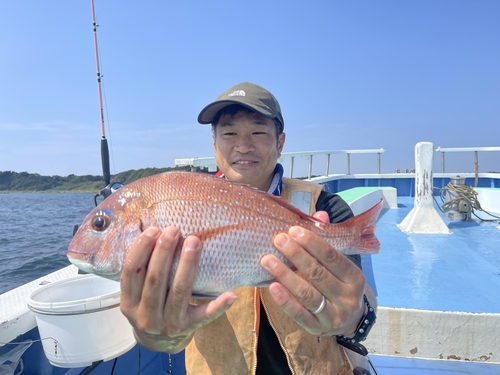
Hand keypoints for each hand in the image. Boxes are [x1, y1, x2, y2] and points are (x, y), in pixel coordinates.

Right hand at [120, 226, 236, 352]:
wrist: (160, 341)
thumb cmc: (150, 305)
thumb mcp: (137, 294)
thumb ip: (141, 270)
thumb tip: (154, 231)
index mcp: (129, 303)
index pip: (131, 272)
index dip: (141, 249)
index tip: (153, 229)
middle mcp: (146, 316)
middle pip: (156, 279)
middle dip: (164, 251)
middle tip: (174, 229)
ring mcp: (168, 324)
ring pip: (179, 290)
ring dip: (188, 263)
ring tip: (194, 241)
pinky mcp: (189, 327)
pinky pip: (205, 315)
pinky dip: (218, 305)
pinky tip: (231, 294)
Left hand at [260, 211, 372, 336]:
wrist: (350, 321)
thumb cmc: (339, 284)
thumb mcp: (339, 264)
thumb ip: (328, 240)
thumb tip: (319, 214)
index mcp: (355, 278)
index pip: (333, 257)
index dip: (313, 243)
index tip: (293, 230)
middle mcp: (348, 298)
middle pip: (318, 274)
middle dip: (296, 254)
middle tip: (278, 239)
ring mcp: (334, 316)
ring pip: (307, 294)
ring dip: (285, 275)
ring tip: (267, 259)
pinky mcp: (317, 328)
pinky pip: (299, 314)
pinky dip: (285, 300)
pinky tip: (271, 286)